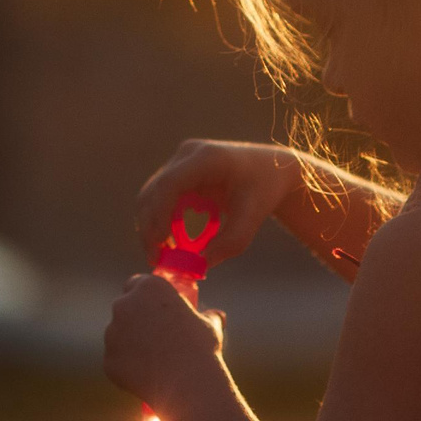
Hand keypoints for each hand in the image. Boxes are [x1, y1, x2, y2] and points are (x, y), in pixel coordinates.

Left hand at [103, 273, 226, 409]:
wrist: (189, 383)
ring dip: (128, 343)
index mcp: (148, 288)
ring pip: (116, 335)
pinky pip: (115, 361)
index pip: (135, 283)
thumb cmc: (202, 348)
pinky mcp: (108, 360)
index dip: (143, 296)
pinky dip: (126, 367)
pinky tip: (145, 375)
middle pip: (123, 308)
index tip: (151, 308)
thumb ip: (209, 316)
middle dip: (133, 319)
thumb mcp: (210, 326)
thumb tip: (217, 315)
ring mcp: (112, 333)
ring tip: (152, 360)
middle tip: (152, 335)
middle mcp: (124, 305)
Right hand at [134, 140, 303, 266]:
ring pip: (150, 197)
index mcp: (207, 158)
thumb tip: (199, 265)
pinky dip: (160, 223)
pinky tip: (170, 245)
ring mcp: (179, 163)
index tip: (160, 243)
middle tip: (156, 260)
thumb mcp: (252, 219)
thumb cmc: (264, 191)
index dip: (160, 214)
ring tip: (163, 256)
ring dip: (151, 228)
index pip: (171, 183)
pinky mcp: (177, 175)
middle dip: (150, 228)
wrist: (270, 172)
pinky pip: (159, 201)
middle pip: (153, 192)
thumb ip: (230, 243)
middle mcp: (187, 155)